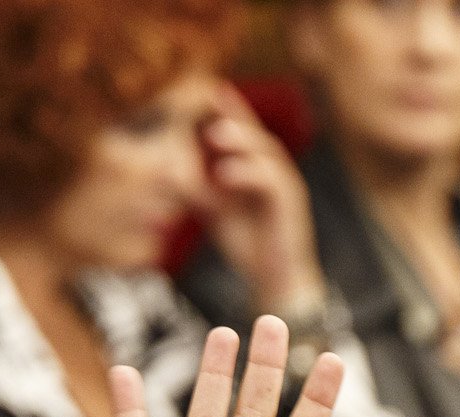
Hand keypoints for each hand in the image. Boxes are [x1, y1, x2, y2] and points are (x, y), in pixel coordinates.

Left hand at [200, 87, 322, 315]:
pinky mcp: (292, 205)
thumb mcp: (215, 212)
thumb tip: (168, 170)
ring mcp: (287, 187)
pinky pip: (272, 181)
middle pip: (257, 136)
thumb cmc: (249, 247)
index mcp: (259, 171)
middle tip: (210, 102)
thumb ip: (198, 189)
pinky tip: (223, 173)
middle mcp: (276, 173)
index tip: (210, 90)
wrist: (276, 283)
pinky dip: (247, 173)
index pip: (245, 135)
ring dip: (241, 141)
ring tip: (213, 134)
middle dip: (234, 117)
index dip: (230, 111)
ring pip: (267, 153)